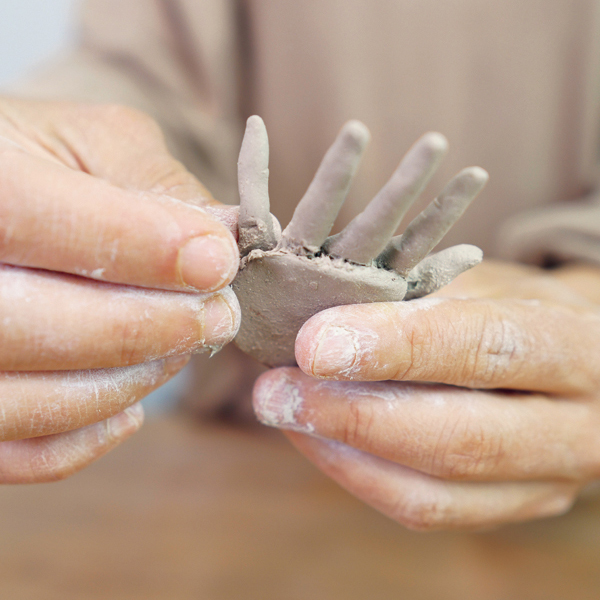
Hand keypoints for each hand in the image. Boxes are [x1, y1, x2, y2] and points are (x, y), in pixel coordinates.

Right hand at [0, 97, 239, 481]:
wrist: (1, 204)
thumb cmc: (41, 165)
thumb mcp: (90, 142)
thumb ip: (154, 182)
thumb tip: (223, 240)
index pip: (28, 219)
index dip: (139, 247)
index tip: (217, 261)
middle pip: (40, 328)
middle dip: (154, 327)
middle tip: (220, 314)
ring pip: (36, 402)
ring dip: (133, 380)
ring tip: (187, 345)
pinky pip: (23, 452)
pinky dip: (90, 434)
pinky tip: (132, 403)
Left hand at [233, 116, 486, 365]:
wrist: (271, 360)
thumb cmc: (338, 324)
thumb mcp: (388, 303)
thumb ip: (428, 277)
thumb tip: (476, 253)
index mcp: (371, 288)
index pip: (415, 243)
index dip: (445, 211)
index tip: (476, 174)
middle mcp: (337, 275)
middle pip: (377, 224)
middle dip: (406, 184)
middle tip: (435, 141)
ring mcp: (295, 265)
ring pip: (319, 211)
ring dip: (337, 170)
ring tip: (358, 130)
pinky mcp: (257, 256)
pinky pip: (252, 207)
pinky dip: (253, 167)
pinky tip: (255, 126)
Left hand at [253, 260, 599, 529]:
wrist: (571, 358)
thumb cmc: (516, 307)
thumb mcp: (483, 283)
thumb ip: (418, 301)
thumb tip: (323, 323)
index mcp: (574, 347)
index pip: (485, 347)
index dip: (396, 347)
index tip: (314, 344)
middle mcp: (575, 428)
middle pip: (458, 440)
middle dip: (351, 417)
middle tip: (275, 391)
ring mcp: (545, 482)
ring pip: (434, 494)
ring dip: (342, 454)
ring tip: (282, 412)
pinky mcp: (508, 509)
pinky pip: (424, 510)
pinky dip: (357, 475)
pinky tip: (315, 437)